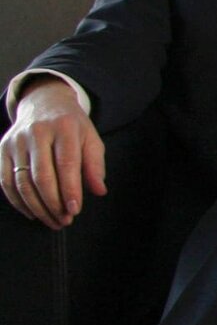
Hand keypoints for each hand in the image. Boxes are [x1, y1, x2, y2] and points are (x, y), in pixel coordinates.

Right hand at [1, 77, 106, 228]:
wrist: (44, 103)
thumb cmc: (72, 126)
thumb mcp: (91, 138)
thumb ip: (95, 164)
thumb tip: (99, 190)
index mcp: (63, 127)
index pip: (66, 163)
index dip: (70, 190)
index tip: (75, 210)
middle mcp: (36, 132)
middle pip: (41, 176)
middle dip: (53, 203)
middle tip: (64, 220)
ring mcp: (16, 141)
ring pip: (22, 182)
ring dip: (37, 207)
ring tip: (52, 220)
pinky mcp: (2, 149)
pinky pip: (6, 181)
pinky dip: (18, 201)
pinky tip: (32, 213)